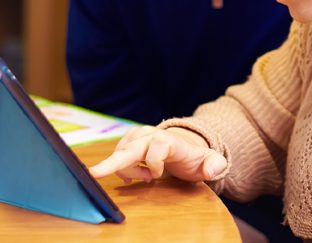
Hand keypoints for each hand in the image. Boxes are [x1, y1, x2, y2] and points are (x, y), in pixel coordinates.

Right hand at [89, 125, 227, 183]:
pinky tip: (138, 174)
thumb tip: (214, 169)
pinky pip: (117, 156)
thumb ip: (215, 164)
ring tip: (149, 176)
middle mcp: (151, 135)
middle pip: (129, 148)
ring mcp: (138, 137)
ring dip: (130, 170)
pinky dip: (123, 168)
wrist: (184, 146)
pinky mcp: (128, 142)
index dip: (153, 164)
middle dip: (112, 161)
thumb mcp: (210, 161)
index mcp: (170, 140)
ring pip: (122, 155)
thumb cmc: (194, 157)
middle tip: (95, 173)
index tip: (156, 176)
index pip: (157, 147)